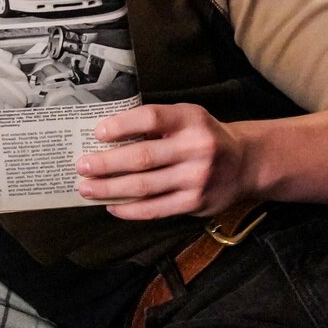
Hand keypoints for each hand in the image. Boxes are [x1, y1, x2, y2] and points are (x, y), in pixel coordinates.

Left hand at [77, 103, 255, 221]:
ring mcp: (197, 178)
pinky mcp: (195, 203)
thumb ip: (156, 123)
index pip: (151, 118)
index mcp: (191, 119)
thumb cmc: (204, 137)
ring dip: (110, 189)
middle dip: (106, 163)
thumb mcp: (187, 118)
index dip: (122, 125)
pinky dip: (130, 209)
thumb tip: (107, 134)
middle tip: (82, 166)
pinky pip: (155, 209)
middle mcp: (196, 148)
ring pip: (144, 187)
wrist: (245, 163)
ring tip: (87, 188)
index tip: (98, 132)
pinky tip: (112, 206)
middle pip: (143, 157)